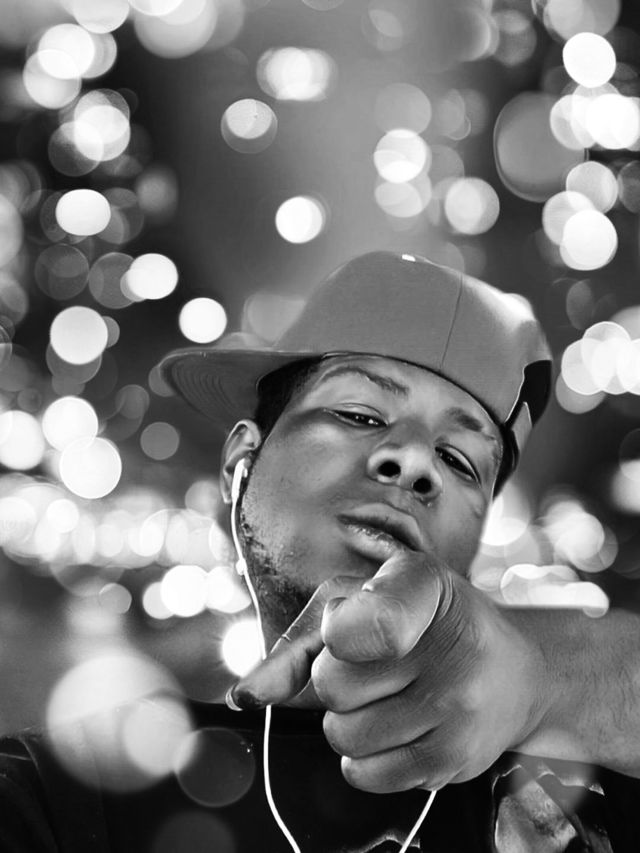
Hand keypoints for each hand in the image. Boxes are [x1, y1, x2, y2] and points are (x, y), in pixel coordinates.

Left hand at [229, 551, 549, 792]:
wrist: (512, 671)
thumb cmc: (421, 625)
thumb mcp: (363, 602)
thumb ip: (300, 641)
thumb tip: (245, 696)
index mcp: (423, 584)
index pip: (377, 623)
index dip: (344, 634)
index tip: (344, 635)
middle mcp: (450, 646)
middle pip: (332, 686)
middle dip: (333, 679)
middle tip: (371, 665)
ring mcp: (459, 708)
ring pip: (343, 735)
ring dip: (347, 720)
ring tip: (386, 695)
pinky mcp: (457, 760)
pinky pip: (365, 775)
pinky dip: (363, 756)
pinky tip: (394, 727)